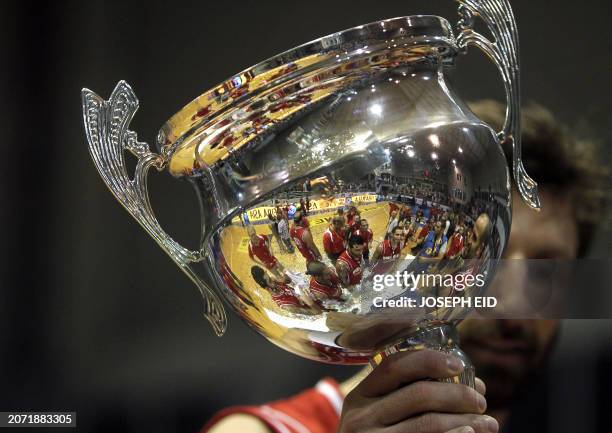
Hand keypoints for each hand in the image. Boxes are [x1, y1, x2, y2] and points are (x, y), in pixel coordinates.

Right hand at [338, 350, 497, 432]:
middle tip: (481, 400)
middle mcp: (361, 418)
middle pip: (418, 394)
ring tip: (489, 423)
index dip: (429, 360)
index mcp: (360, 396)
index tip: (459, 364)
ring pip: (428, 422)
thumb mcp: (377, 416)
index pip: (394, 366)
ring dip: (467, 421)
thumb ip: (406, 396)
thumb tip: (470, 383)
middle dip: (458, 394)